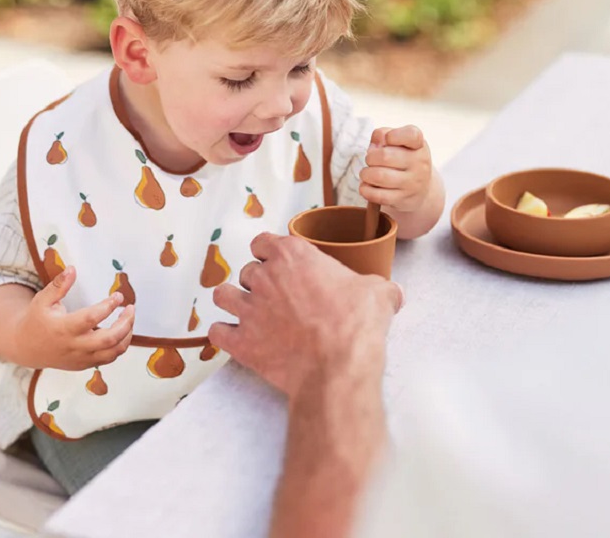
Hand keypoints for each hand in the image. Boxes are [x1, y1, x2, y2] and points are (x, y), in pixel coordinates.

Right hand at [14, 267, 134, 370]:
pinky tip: (122, 330)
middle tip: (131, 308)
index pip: (92, 318)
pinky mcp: (84, 364)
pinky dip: (120, 345)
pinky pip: (109, 358)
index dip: (108, 306)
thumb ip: (58, 285)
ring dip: (127, 335)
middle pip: (109, 339)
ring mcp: (80, 358)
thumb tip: (72, 269)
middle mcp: (74, 346)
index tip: (119, 296)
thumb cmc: (36, 320)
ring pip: (113, 352)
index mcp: (63, 329)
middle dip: (125, 323)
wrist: (26, 348)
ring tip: (130, 318)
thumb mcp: (42, 300)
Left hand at [208, 233, 402, 398]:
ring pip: (223, 294)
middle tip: (275, 296)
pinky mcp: (241, 342)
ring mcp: (249, 309)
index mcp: (293, 255)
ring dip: (233, 301)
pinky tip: (236, 338)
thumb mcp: (379, 293)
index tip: (278, 262)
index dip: (270, 251)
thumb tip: (392, 293)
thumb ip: (379, 287)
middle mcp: (265, 276)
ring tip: (247, 311)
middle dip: (258, 281)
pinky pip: (217, 332)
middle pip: (248, 269)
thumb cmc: (356, 325)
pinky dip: (224, 334)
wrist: (338, 369)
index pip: (264, 241)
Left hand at [359, 126, 432, 212]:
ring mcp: (413, 183)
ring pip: (379, 176)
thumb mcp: (398, 142)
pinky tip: (366, 186)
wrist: (420, 188)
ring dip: (366, 174)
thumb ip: (383, 134)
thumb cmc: (402, 158)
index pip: (411, 135)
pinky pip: (378, 195)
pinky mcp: (403, 199)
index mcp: (419, 145)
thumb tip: (375, 143)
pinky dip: (366, 189)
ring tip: (366, 173)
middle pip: (385, 156)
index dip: (393, 135)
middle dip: (370, 157)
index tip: (388, 139)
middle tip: (370, 160)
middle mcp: (420, 163)